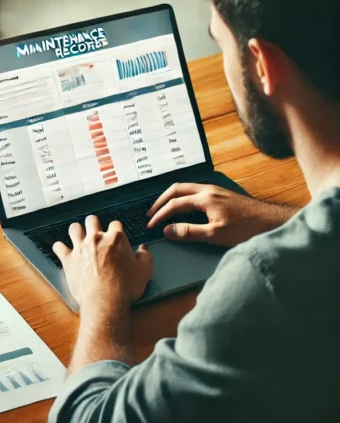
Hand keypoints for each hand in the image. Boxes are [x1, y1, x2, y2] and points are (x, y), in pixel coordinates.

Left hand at [53, 216, 152, 313]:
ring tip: (78, 236)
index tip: (115, 236)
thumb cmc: (125, 287)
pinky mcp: (68, 259)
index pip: (115, 224)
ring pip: (74, 228)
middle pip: (92, 220)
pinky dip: (59, 248)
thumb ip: (145, 257)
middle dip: (94, 224)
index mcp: (116, 239)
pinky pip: (58, 247)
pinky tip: (62, 249)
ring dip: (76, 231)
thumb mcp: (144, 271)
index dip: (115, 229)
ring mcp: (80, 248)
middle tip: (95, 232)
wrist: (105, 300)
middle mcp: (96, 239)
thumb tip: (143, 249)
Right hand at [147, 183, 295, 246]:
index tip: (151, 225)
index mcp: (204, 198)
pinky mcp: (221, 194)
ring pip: (186, 188)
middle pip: (176, 189)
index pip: (174, 204)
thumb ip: (189, 232)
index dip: (160, 215)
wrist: (271, 222)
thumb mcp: (214, 234)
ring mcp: (215, 190)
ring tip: (163, 209)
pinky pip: (195, 191)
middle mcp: (208, 189)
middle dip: (161, 201)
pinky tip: (184, 207)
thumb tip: (168, 230)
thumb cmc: (246, 228)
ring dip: (172, 197)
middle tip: (151, 213)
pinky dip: (183, 197)